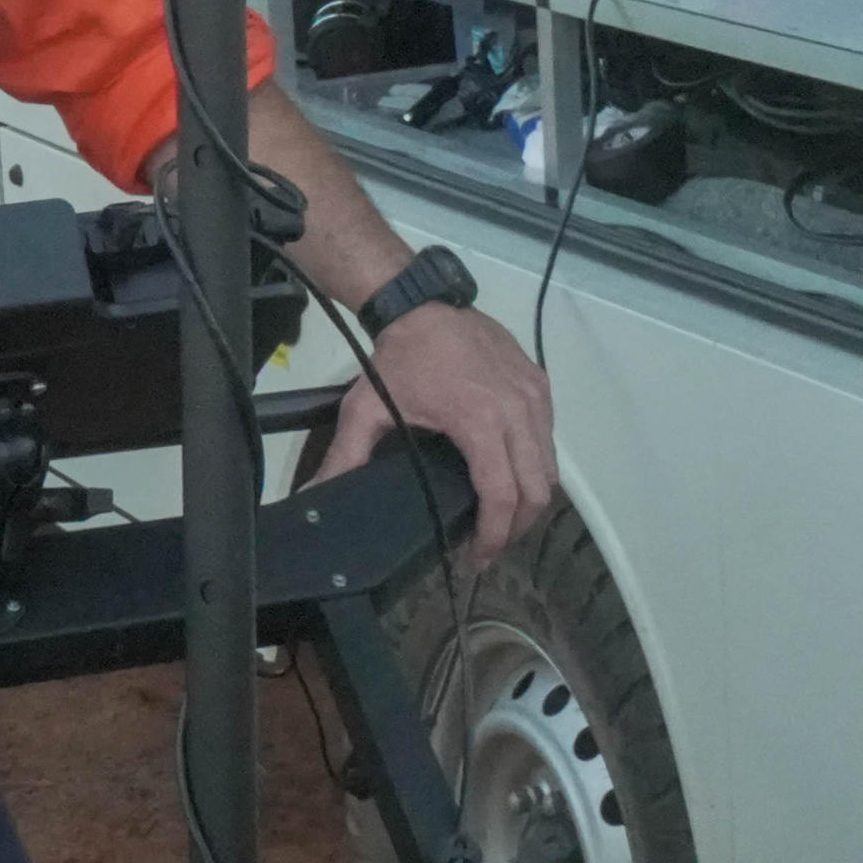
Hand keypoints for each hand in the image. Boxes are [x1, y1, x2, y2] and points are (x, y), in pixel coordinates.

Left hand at [321, 301, 555, 565]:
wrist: (424, 303)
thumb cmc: (399, 359)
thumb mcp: (366, 409)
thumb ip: (344, 458)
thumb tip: (312, 499)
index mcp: (480, 422)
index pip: (502, 494)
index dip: (495, 536)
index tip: (478, 560)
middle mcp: (518, 411)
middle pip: (538, 489)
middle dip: (518, 526)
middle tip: (492, 545)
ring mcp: (535, 396)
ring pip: (550, 466)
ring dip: (531, 498)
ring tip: (503, 515)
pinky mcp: (540, 385)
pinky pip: (549, 438)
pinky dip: (536, 464)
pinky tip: (511, 473)